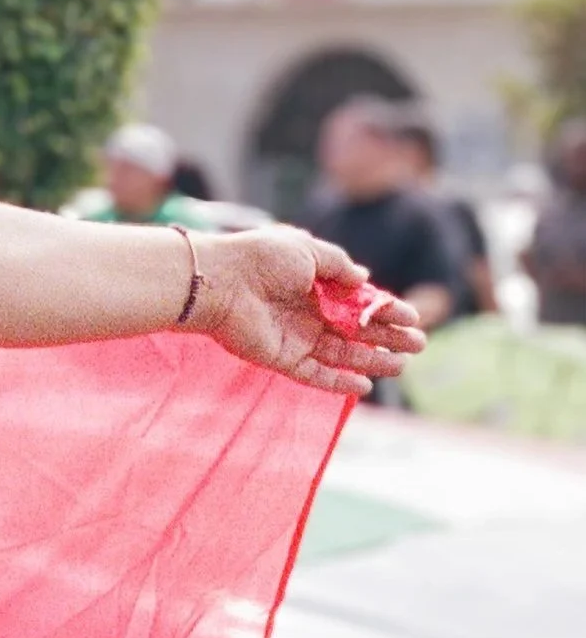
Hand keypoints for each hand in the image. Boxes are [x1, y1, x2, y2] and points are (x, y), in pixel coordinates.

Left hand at [191, 226, 425, 397]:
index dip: (385, 310)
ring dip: (371, 361)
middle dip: (388, 338)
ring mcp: (295, 337)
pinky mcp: (281, 358)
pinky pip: (314, 375)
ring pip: (341, 354)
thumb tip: (364, 278)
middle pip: (355, 331)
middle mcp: (307, 313)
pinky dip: (337, 383)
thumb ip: (338, 265)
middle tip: (418, 345)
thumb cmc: (260, 259)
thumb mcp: (307, 251)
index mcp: (314, 285)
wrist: (220, 282)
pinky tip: (363, 387)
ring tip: (401, 366)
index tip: (412, 317)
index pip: (357, 302)